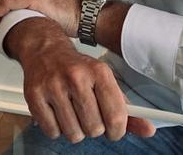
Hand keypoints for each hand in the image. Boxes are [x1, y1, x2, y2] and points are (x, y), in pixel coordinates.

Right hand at [6, 18, 156, 142]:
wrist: (44, 49)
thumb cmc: (77, 69)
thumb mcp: (105, 82)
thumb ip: (127, 109)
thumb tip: (148, 130)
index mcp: (99, 72)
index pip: (116, 117)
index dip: (116, 130)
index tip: (113, 130)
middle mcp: (76, 77)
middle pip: (94, 129)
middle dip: (93, 128)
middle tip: (86, 114)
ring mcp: (53, 86)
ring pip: (73, 133)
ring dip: (74, 129)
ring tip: (70, 112)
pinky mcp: (34, 95)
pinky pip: (52, 132)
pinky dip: (55, 128)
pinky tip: (56, 111)